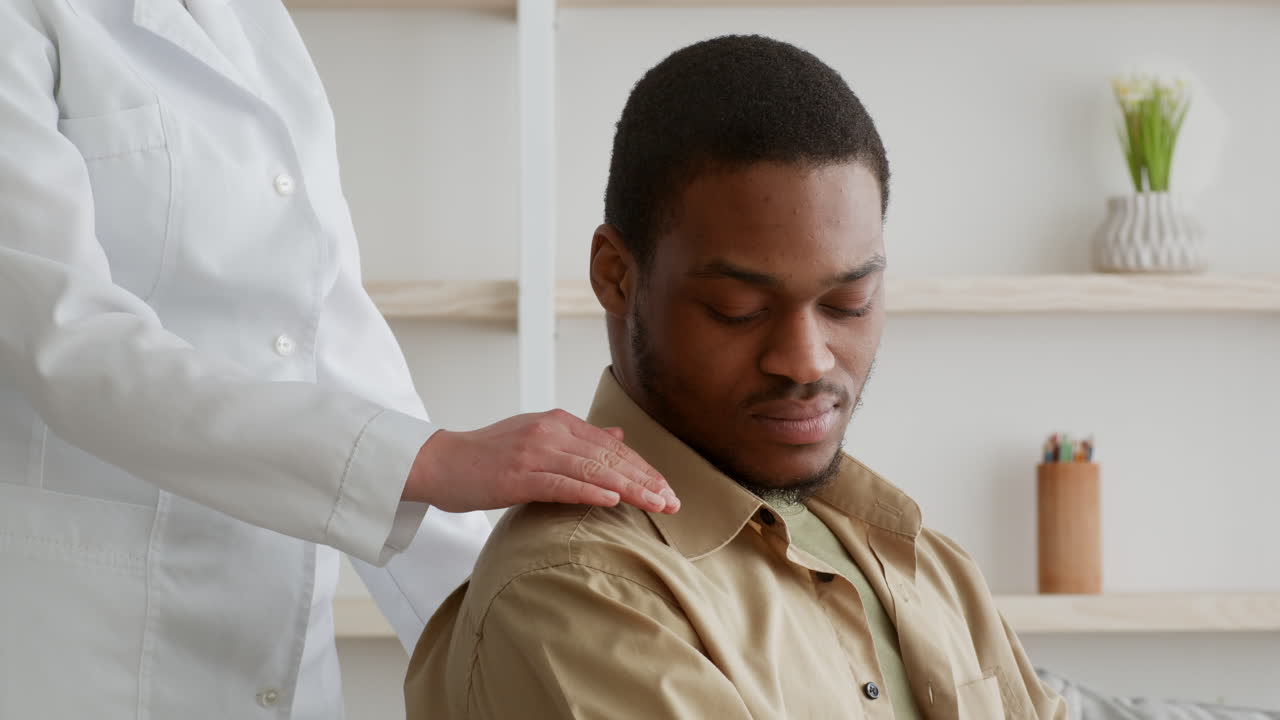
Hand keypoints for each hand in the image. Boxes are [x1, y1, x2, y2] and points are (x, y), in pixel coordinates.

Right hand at [403, 409, 679, 513]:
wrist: (438, 462)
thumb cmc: (487, 457)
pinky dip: (590, 492)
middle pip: (609, 457)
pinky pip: (561, 484)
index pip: (612, 447)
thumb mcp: (536, 438)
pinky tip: (614, 501)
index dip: (642, 468)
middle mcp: (550, 432)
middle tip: (674, 502)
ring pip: (593, 470)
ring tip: (656, 505)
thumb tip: (618, 437)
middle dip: (645, 480)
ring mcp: (534, 453)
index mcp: (558, 422)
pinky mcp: (517, 476)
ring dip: (629, 488)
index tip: (667, 489)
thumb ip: (578, 439)